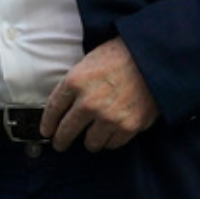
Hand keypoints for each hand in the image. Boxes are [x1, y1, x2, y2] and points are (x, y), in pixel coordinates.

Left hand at [40, 38, 160, 152]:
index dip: (47, 124)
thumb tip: (64, 106)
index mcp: (75, 82)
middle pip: (66, 131)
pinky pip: (112, 144)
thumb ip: (75, 84)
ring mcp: (108, 117)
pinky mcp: (128, 126)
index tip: (46, 131)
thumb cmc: (121, 55)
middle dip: (61, 141)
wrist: (153, 58)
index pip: (53, 110)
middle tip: (60, 144)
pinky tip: (111, 133)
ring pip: (90, 143)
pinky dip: (110, 140)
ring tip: (91, 138)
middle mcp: (89, 102)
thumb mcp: (89, 61)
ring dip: (89, 141)